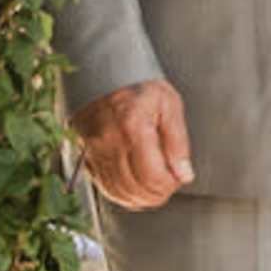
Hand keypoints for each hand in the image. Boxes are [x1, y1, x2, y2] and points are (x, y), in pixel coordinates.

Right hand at [70, 77, 192, 209]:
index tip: (178, 178)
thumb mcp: (169, 104)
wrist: (104, 71)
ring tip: (155, 188)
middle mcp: (110, 142)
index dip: (170, 185)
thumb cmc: (138, 85)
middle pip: (136, 189)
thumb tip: (184, 174)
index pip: (153, 177)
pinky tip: (136, 189)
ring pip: (119, 193)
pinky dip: (123, 195)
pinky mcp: (86, 156)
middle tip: (169, 184)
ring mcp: (95, 151)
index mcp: (133, 127)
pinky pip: (105, 187)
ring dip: (141, 198)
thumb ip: (178, 142)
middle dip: (158, 194)